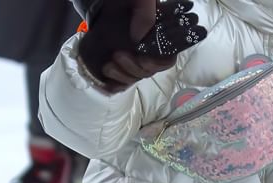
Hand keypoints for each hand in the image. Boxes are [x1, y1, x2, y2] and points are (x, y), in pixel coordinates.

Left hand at [80, 0, 205, 92]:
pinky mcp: (118, 65)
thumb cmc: (126, 0)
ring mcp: (133, 58)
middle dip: (134, 68)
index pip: (167, 59)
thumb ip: (145, 13)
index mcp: (159, 37)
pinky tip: (106, 79)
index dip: (157, 64)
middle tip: (118, 55)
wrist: (105, 2)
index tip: (143, 59)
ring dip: (122, 75)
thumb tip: (139, 39)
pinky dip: (114, 84)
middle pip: (149, 71)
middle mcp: (148, 50)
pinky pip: (121, 83)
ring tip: (108, 64)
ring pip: (135, 78)